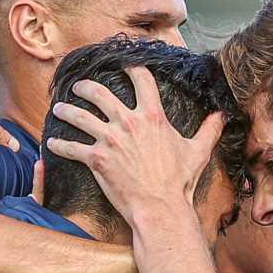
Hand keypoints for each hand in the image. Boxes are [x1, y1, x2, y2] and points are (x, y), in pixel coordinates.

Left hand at [47, 66, 225, 229]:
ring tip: (59, 108)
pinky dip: (58, 144)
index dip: (131, 68)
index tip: (123, 65)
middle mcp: (128, 122)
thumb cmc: (179, 182)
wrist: (160, 208)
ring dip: (66, 110)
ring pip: (79, 116)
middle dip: (85, 86)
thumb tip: (222, 116)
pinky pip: (70, 147)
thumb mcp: (198, 152)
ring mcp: (110, 139)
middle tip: (79, 86)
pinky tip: (51, 143)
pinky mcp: (96, 159)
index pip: (140, 79)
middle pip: (99, 92)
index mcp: (152, 116)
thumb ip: (209, 130)